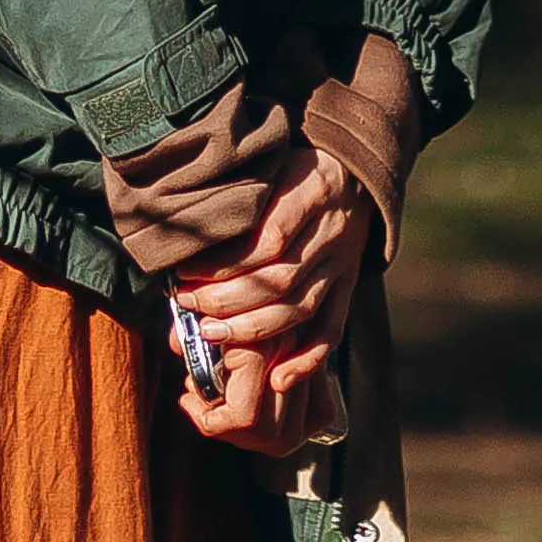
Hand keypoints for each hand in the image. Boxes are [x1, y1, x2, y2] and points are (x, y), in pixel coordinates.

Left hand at [169, 154, 376, 443]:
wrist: (355, 168)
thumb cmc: (295, 164)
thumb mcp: (272, 161)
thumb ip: (242, 193)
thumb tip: (188, 229)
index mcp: (312, 193)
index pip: (269, 238)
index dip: (226, 262)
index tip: (186, 270)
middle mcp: (331, 233)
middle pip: (280, 278)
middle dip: (228, 299)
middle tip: (188, 304)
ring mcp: (342, 265)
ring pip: (300, 308)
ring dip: (254, 329)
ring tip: (211, 334)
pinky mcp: (347, 287)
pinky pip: (332, 330)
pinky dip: (308, 359)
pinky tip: (278, 379)